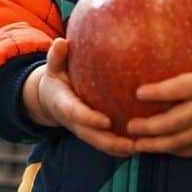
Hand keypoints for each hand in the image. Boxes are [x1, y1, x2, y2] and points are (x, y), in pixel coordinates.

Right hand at [26, 39, 134, 156]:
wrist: (50, 99)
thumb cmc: (57, 79)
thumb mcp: (53, 67)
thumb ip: (57, 57)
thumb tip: (62, 42)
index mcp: (63, 105)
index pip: (76, 114)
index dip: (90, 119)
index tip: (106, 121)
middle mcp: (74, 122)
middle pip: (92, 136)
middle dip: (110, 142)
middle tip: (131, 144)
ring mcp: (83, 130)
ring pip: (101, 144)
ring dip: (119, 149)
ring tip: (141, 147)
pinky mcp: (92, 133)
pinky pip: (106, 144)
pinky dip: (121, 147)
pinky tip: (142, 144)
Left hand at [127, 7, 191, 157]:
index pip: (180, 89)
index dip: (158, 92)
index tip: (137, 92)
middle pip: (176, 121)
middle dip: (151, 126)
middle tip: (129, 125)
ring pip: (182, 140)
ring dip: (159, 145)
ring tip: (137, 145)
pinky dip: (176, 151)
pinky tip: (159, 150)